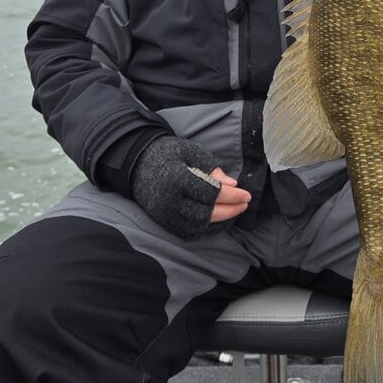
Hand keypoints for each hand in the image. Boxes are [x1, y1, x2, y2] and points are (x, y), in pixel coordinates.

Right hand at [130, 136, 249, 238]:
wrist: (136, 164)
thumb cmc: (167, 154)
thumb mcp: (190, 152)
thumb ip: (211, 168)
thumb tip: (232, 184)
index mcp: (177, 179)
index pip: (211, 193)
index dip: (232, 196)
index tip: (247, 194)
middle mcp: (171, 201)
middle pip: (208, 212)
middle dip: (231, 210)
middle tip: (245, 203)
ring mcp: (166, 215)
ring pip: (200, 225)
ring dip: (221, 220)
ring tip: (235, 210)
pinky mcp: (165, 222)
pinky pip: (190, 230)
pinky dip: (207, 227)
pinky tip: (219, 218)